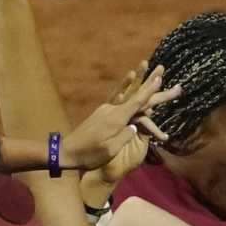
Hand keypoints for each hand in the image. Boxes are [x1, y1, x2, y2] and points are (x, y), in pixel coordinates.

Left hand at [63, 67, 177, 173]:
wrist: (65, 152)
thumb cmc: (89, 155)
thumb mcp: (110, 150)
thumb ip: (125, 137)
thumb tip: (135, 126)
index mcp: (115, 119)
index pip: (136, 102)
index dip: (148, 91)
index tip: (159, 79)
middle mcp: (110, 110)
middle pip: (133, 95)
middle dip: (148, 84)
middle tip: (160, 70)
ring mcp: (104, 110)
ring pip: (125, 96)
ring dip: (136, 84)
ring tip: (142, 71)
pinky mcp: (99, 113)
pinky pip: (116, 100)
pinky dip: (124, 91)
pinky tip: (126, 85)